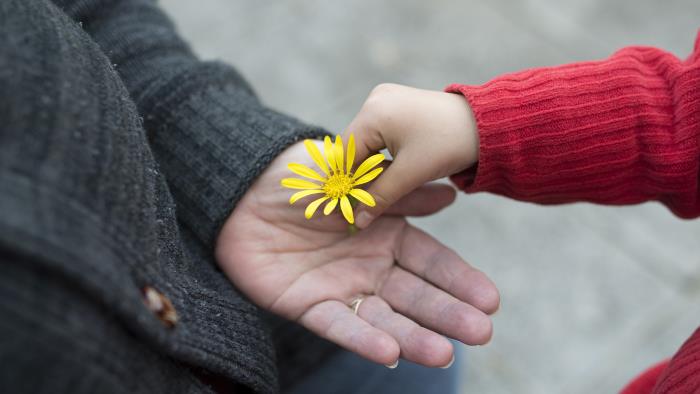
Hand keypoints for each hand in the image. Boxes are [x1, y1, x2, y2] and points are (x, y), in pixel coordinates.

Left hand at [215, 141, 497, 367]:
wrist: (244, 191)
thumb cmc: (304, 180)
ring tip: (444, 354)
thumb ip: (399, 192)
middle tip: (481, 334)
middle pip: (415, 296)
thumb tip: (451, 196)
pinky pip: (338, 324)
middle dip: (448, 315)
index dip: (459, 280)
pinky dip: (362, 339)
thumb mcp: (355, 178)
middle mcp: (371, 268)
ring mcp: (342, 289)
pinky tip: (390, 353)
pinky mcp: (309, 306)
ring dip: (413, 337)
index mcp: (387, 236)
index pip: (431, 262)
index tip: (491, 300)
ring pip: (383, 318)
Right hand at [343, 83, 478, 227]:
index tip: (347, 206)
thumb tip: (357, 221)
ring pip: (366, 141)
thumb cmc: (449, 145)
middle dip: (357, 174)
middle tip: (360, 202)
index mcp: (374, 113)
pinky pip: (378, 133)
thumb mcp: (411, 174)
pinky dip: (380, 153)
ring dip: (370, 165)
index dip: (345, 181)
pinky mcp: (397, 104)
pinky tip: (389, 170)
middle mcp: (375, 100)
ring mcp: (385, 99)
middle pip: (354, 146)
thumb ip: (380, 197)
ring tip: (376, 188)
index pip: (345, 153)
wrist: (487, 124)